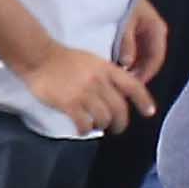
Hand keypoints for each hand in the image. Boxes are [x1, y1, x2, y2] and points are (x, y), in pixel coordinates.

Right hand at [22, 43, 153, 133]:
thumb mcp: (92, 61)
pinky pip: (84, 123)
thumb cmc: (63, 59)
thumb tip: (116, 92)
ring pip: (104, 118)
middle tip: (117, 128)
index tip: (149, 112)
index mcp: (106, 69)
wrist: (39, 57)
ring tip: (97, 127)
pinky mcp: (69, 103)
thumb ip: (106, 75)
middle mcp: (99, 82)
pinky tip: (82, 129)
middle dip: (121, 123)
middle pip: (120, 108)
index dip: (144, 101)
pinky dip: (85, 130)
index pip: (133, 86)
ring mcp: (84, 93)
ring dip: (102, 126)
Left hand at [120, 0, 168, 82]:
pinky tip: (115, 66)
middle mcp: (155, 34)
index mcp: (157, 30)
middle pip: (150, 61)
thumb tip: (127, 63)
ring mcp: (147, 34)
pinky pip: (135, 52)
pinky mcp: (137, 34)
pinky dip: (127, 60)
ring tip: (117, 78)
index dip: (145, 74)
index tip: (131, 85)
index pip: (155, 59)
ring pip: (142, 58)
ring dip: (132, 68)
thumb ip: (126, 43)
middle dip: (137, 73)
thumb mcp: (125, 21)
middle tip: (122, 86)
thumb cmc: (122, 0)